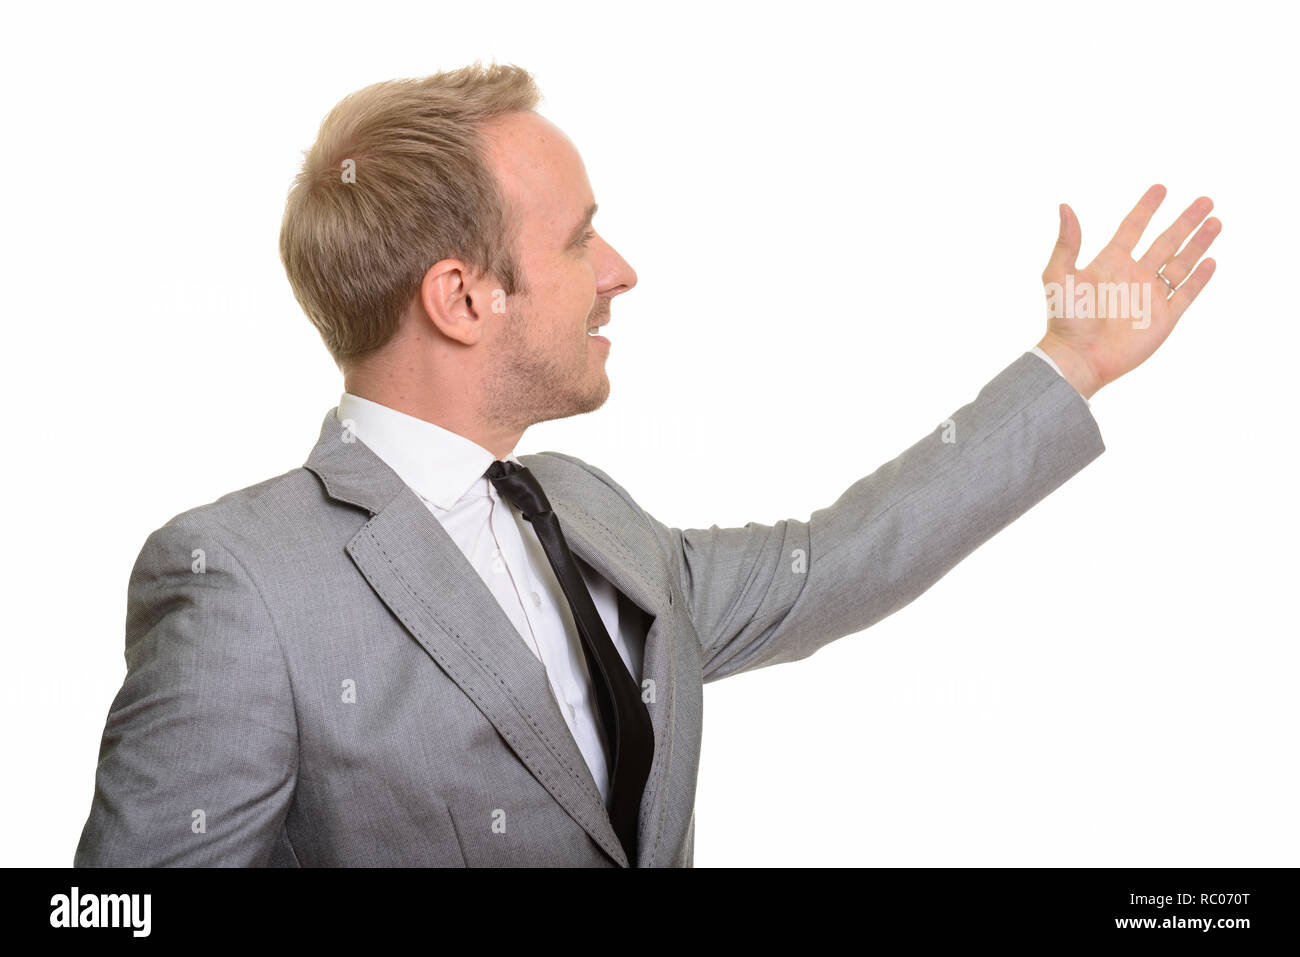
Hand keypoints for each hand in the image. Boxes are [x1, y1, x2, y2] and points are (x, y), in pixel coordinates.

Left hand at [1037, 184, 1218, 397]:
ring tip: (1216, 221)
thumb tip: (1064, 206)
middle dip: (1186, 221)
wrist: (1078, 358)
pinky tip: (1211, 261)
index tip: (1161, 188)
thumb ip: (1066, 243)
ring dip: (1199, 244)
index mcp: (1110, 263)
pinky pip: (1185, 294)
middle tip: (1205, 200)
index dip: (1146, 208)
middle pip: (1166, 241)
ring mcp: (1150, 296)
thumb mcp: (1059, 276)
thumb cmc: (1065, 319)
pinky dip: (1199, 278)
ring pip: (1180, 264)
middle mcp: (1133, 276)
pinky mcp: (1163, 318)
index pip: (1132, 228)